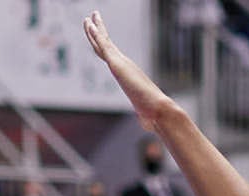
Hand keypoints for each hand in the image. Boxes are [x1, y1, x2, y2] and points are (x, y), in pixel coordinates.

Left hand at [83, 11, 171, 128]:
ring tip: (88, 18)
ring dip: (94, 29)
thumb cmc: (155, 115)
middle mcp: (125, 66)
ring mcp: (121, 64)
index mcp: (128, 74)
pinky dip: (96, 34)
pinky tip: (90, 24)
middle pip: (106, 46)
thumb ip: (143, 115)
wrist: (160, 111)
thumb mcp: (144, 114)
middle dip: (97, 32)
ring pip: (103, 42)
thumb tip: (147, 124)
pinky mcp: (118, 65)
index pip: (112, 57)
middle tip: (91, 19)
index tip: (99, 35)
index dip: (103, 45)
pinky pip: (104, 46)